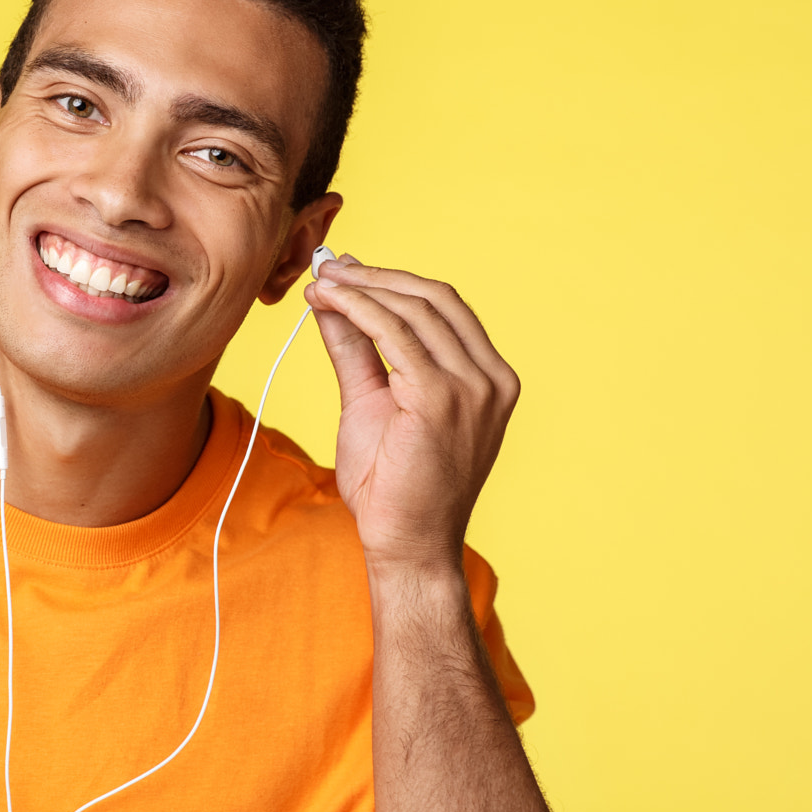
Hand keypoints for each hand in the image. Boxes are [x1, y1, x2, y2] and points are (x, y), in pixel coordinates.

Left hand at [304, 255, 519, 576]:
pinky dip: (359, 310)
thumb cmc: (393, 484)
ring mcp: (473, 389)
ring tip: (319, 282)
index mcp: (489, 377)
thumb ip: (358, 350)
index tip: (346, 271)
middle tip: (327, 267)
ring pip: (413, 310)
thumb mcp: (373, 401)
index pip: (444, 307)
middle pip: (434, 298)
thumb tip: (333, 300)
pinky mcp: (442, 400)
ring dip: (360, 288)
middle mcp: (492, 379)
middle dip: (376, 276)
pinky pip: (396, 335)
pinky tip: (328, 302)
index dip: (393, 281)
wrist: (406, 544)